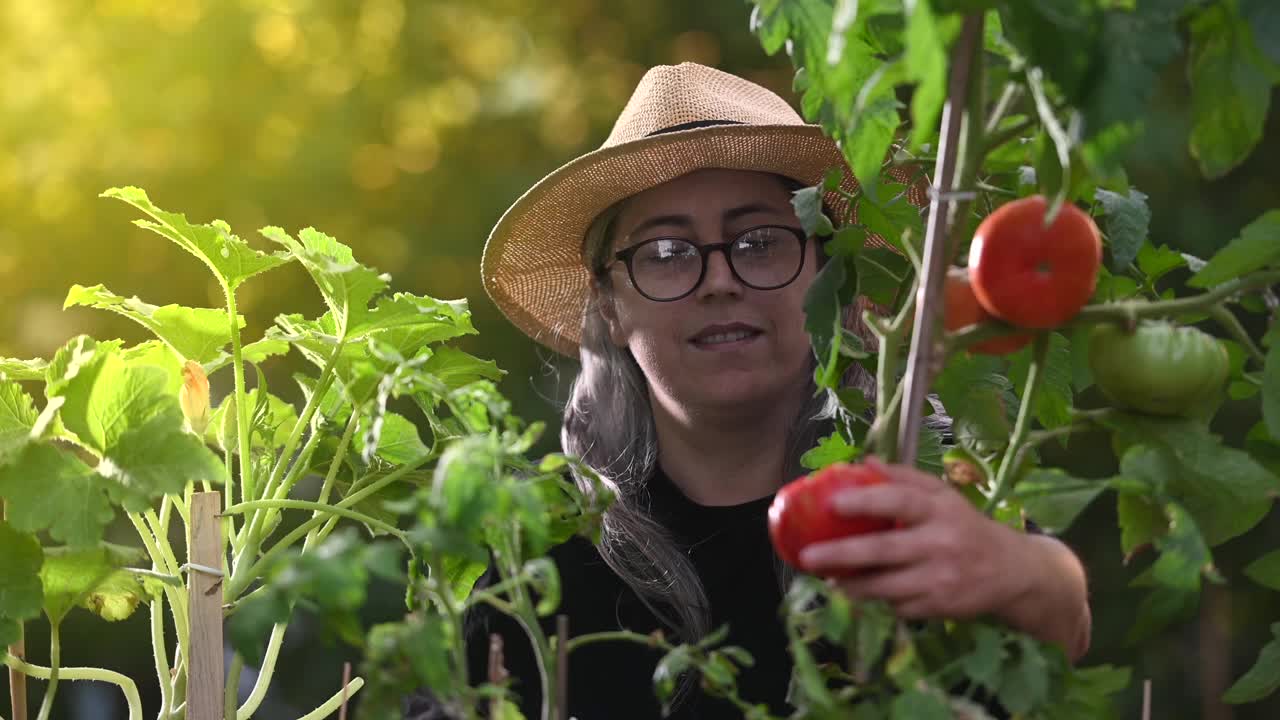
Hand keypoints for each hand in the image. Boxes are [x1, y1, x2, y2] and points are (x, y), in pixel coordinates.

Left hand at [796, 457, 1089, 657]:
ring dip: (852, 585)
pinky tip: (867, 593)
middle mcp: (941, 543)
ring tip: (830, 578)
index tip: (831, 503)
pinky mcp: (941, 608)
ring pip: (886, 586)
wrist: (1013, 571)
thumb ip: (905, 478)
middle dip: (842, 555)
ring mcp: (941, 579)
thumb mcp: (944, 496)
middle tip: (808, 557)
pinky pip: (899, 606)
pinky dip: (880, 600)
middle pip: (884, 550)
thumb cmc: (967, 527)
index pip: (900, 501)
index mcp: (940, 510)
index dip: (865, 501)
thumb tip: (863, 463)